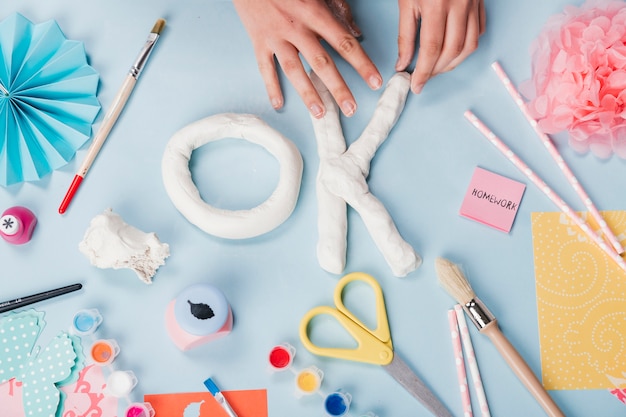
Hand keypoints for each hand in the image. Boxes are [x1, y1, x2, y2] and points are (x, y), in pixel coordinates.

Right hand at [233, 0, 382, 117]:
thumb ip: (339, 10)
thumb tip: (356, 33)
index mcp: (314, 12)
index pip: (344, 43)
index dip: (362, 63)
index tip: (375, 82)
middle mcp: (296, 27)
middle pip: (321, 63)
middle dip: (338, 88)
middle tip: (351, 108)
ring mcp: (275, 36)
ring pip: (294, 70)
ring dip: (308, 94)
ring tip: (321, 113)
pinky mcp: (257, 40)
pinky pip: (265, 68)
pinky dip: (271, 87)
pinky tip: (279, 104)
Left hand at [396, 0, 485, 92]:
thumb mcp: (406, 1)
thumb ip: (405, 35)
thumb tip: (403, 64)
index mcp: (436, 4)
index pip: (432, 48)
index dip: (424, 71)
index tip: (415, 85)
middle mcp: (459, 5)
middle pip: (452, 51)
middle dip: (437, 71)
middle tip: (424, 78)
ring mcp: (473, 4)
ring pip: (469, 46)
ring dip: (453, 64)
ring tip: (437, 69)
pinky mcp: (481, 3)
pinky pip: (478, 32)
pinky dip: (466, 47)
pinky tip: (453, 52)